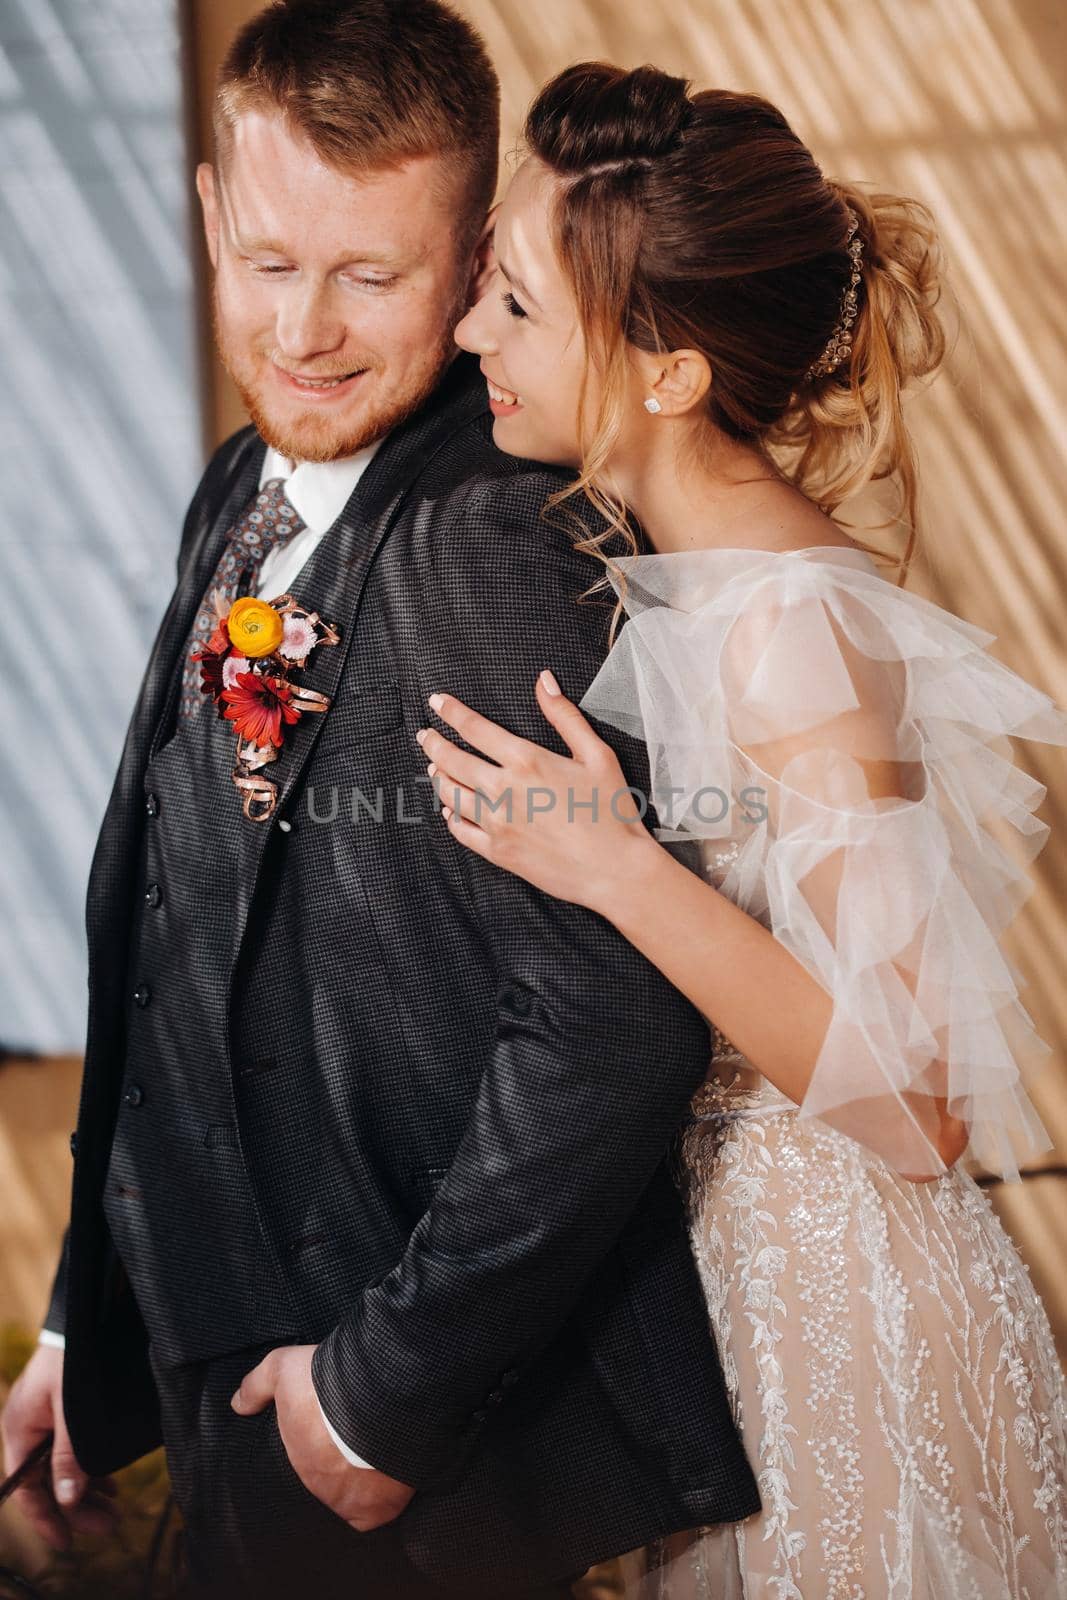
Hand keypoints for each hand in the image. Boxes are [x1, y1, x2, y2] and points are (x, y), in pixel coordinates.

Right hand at [0, 1342, 118, 1551]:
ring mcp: (46, 1420)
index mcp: (19, 1430)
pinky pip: (72, 1451)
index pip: (26, 1489)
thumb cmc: (74, 1357)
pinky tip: (109, 1483)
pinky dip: (90, 1469)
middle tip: (109, 1524)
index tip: (68, 1541)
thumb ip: (70, 1454)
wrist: (84, 1316)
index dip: (46, 1518)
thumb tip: (68, 1499)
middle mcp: (29, 1429)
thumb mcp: (72, 1409)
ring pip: (63, 1468)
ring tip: (114, 1508)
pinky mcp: (63, 1412)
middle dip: (76, 1507)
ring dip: (87, 1490)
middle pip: (47, 1482)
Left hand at [230, 1345, 414, 1532]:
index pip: (302, 1462)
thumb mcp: (283, 1368)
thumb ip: (257, 1386)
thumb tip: (237, 1404)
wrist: (378, 1394)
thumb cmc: (328, 1383)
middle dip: (337, 1461)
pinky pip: (378, 1512)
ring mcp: (348, 1502)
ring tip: (374, 1453)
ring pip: (351, 1497)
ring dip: (360, 1479)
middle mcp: (317, 1487)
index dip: (314, 1446)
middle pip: (327, 1479)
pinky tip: (388, 1479)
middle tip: (352, 1437)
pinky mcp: (380, 1509)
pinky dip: (382, 1499)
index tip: (325, 1432)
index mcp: (296, 1458)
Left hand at [416, 670, 654, 912]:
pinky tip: (449, 809)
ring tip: (433, 766)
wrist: (614, 868)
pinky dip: (450, 816)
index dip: (451, 712)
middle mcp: (503, 790)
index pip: (475, 729)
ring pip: (450, 794)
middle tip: (425, 734)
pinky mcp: (498, 851)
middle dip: (434, 743)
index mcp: (526, 760)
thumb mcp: (596, 754)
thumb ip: (565, 716)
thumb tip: (544, 681)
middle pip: (452, 760)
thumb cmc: (611, 811)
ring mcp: (497, 823)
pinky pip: (461, 831)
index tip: (436, 702)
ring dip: (438, 776)